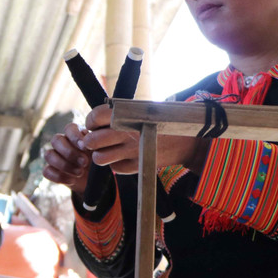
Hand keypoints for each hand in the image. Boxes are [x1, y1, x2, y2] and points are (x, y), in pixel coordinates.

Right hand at [42, 122, 90, 194]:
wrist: (93, 180)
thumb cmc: (96, 162)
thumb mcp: (99, 152)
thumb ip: (94, 145)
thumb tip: (87, 143)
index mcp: (74, 134)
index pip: (69, 128)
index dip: (75, 137)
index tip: (85, 147)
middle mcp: (61, 143)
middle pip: (56, 140)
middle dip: (70, 152)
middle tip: (84, 162)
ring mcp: (53, 156)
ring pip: (49, 155)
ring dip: (64, 165)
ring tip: (80, 172)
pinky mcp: (50, 170)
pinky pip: (47, 171)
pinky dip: (59, 176)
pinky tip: (72, 180)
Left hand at [83, 105, 209, 173]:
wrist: (187, 140)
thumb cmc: (160, 121)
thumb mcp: (142, 109)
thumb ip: (118, 113)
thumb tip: (93, 122)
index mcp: (127, 114)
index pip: (95, 118)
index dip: (91, 122)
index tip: (94, 124)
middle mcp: (127, 133)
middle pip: (92, 140)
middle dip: (90, 140)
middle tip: (96, 138)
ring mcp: (132, 152)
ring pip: (99, 158)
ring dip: (100, 154)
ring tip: (108, 149)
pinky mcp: (137, 166)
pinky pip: (114, 168)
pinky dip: (115, 163)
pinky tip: (124, 156)